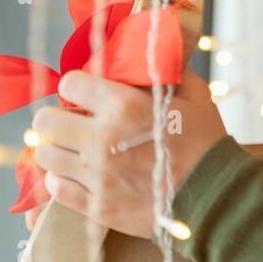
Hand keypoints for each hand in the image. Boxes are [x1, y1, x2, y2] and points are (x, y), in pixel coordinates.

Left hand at [28, 67, 227, 238]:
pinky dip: (63, 180)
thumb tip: (148, 54)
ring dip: (58, 149)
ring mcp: (97, 176)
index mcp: (123, 106)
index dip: (77, 85)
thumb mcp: (194, 95)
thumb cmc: (206, 143)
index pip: (70, 83)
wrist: (217, 198)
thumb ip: (165, 70)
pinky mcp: (97, 207)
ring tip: (75, 151)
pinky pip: (56, 189)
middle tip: (74, 122)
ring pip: (45, 155)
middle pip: (45, 120)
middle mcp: (102, 139)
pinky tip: (81, 176)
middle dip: (58, 117)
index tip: (86, 93)